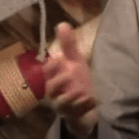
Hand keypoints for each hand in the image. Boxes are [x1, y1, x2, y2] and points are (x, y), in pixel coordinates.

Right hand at [44, 22, 97, 138]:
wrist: (86, 102)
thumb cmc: (75, 80)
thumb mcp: (74, 61)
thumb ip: (68, 45)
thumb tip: (62, 24)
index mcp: (52, 78)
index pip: (47, 72)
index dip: (50, 67)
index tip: (58, 60)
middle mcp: (54, 93)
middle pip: (51, 88)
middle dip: (58, 82)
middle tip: (69, 74)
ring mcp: (63, 105)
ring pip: (62, 103)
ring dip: (70, 96)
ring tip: (79, 90)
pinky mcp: (74, 115)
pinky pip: (77, 112)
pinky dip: (84, 106)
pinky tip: (91, 99)